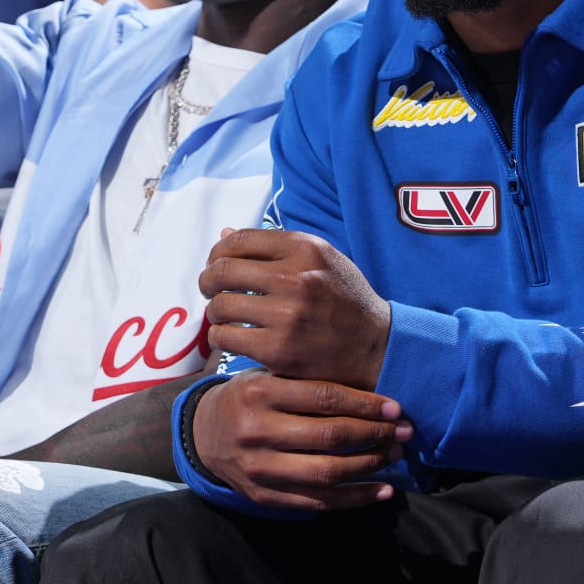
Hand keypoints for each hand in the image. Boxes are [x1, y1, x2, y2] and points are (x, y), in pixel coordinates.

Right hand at [191, 371, 412, 510]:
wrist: (204, 434)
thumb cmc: (248, 398)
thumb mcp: (268, 377)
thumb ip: (307, 383)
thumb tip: (372, 396)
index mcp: (261, 393)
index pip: (324, 398)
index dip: (365, 405)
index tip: (395, 408)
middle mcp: (258, 431)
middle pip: (330, 436)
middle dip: (375, 434)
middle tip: (403, 431)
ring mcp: (261, 469)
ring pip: (328, 472)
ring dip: (370, 465)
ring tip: (395, 455)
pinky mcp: (265, 496)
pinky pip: (318, 502)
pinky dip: (356, 498)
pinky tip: (383, 490)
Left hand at [201, 228, 391, 388]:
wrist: (375, 347)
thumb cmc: (344, 300)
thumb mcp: (322, 260)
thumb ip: (275, 247)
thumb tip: (224, 233)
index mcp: (306, 249)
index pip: (239, 240)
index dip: (217, 252)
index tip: (217, 265)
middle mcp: (296, 278)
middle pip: (223, 270)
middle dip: (207, 281)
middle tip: (210, 291)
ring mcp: (287, 315)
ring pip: (221, 305)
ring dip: (215, 311)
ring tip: (224, 316)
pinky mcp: (278, 350)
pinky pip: (226, 337)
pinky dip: (220, 337)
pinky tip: (232, 336)